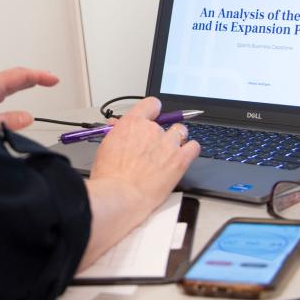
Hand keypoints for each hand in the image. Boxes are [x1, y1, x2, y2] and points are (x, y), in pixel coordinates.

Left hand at [0, 67, 58, 131]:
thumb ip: (6, 122)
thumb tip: (27, 118)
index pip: (20, 75)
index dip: (40, 76)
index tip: (54, 79)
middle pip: (11, 77)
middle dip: (31, 77)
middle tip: (47, 80)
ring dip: (16, 83)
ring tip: (28, 85)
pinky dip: (2, 90)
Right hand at [88, 97, 198, 225]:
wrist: (121, 195)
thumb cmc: (110, 175)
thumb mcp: (105, 146)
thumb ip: (116, 133)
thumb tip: (117, 127)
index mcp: (133, 122)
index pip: (151, 104)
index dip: (153, 111)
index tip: (153, 117)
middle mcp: (152, 129)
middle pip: (165, 122)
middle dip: (160, 133)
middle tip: (153, 147)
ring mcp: (168, 143)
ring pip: (181, 131)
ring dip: (176, 139)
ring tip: (168, 152)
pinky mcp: (180, 159)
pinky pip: (194, 147)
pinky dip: (190, 150)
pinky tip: (184, 156)